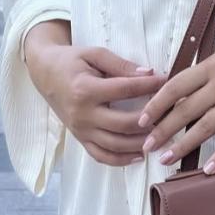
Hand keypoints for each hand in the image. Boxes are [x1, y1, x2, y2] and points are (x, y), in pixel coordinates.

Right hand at [26, 39, 166, 165]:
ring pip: (115, 145)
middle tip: (170, 114)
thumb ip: (121, 65)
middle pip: (123, 123)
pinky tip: (140, 155)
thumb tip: (149, 73)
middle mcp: (82, 114)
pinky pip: (101, 155)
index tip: (167, 80)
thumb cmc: (72, 61)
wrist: (44, 73)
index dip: (149, 85)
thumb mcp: (94, 54)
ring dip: (140, 143)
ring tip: (161, 136)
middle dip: (150, 120)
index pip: (125, 89)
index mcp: (85, 89)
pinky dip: (121, 160)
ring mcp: (80, 130)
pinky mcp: (80, 138)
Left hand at [137, 20, 214, 174]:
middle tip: (146, 146)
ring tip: (165, 160)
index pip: (175, 86)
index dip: (155, 104)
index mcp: (213, 65)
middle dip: (161, 130)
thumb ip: (208, 69)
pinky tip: (208, 170)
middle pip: (184, 111)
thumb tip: (183, 87)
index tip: (142, 119)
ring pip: (204, 128)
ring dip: (182, 146)